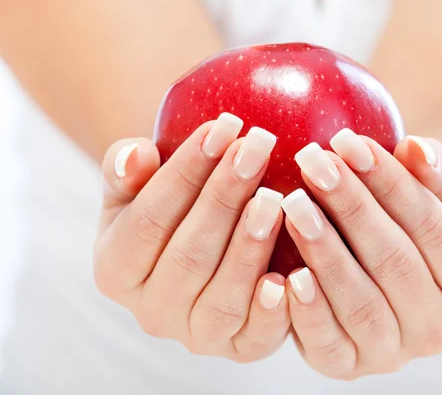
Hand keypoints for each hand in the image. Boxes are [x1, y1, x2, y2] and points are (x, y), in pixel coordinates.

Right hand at [94, 113, 289, 361]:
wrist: (202, 253)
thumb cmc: (171, 211)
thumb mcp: (137, 190)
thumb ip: (125, 171)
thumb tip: (136, 155)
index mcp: (115, 270)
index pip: (148, 219)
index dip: (185, 173)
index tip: (222, 127)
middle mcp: (151, 311)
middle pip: (188, 255)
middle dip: (225, 196)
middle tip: (259, 146)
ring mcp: (196, 336)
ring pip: (222, 296)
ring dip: (250, 246)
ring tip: (277, 197)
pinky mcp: (240, 349)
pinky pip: (256, 338)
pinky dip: (273, 310)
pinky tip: (291, 274)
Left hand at [282, 129, 441, 379]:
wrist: (386, 265)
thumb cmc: (413, 218)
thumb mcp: (439, 192)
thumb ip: (438, 171)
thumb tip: (417, 151)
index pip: (432, 227)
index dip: (390, 182)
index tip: (348, 142)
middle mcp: (440, 328)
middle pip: (394, 262)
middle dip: (351, 208)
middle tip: (312, 164)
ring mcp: (395, 353)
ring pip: (361, 304)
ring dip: (325, 252)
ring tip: (293, 205)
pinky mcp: (349, 366)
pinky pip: (328, 345)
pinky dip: (308, 312)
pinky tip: (288, 274)